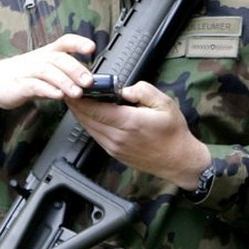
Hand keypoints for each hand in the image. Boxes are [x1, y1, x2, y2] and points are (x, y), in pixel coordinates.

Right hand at [0, 34, 95, 123]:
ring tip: (77, 93)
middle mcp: (39, 59)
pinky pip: (34, 85)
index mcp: (48, 53)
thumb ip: (67, 76)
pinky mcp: (19, 85)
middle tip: (89, 81)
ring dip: (64, 81)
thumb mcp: (49, 73)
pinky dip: (47, 90)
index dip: (78, 42)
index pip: (64, 42)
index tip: (91, 47)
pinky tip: (58, 96)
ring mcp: (28, 71)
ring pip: (47, 71)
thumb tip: (91, 83)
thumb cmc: (25, 75)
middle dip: (76, 69)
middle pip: (59, 58)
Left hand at [66, 81, 210, 189]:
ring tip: (76, 99)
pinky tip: (88, 114)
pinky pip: (95, 135)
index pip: (96, 109)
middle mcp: (118, 137)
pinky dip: (88, 123)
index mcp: (129, 122)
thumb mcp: (165, 104)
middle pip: (87, 119)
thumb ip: (143, 91)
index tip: (74, 87)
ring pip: (88, 128)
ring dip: (80, 114)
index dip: (81, 98)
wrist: (179, 161)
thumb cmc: (174, 133)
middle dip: (75, 104)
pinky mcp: (114, 153)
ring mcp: (114, 147)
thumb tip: (125, 88)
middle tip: (69, 89)